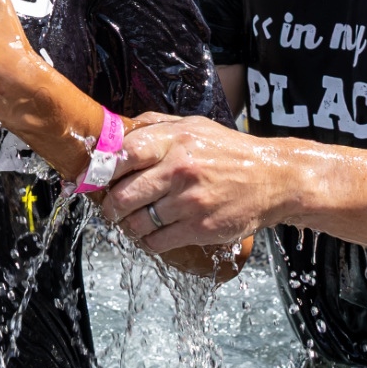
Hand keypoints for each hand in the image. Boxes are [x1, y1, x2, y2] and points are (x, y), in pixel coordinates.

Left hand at [96, 112, 294, 255]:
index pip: (123, 155)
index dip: (101, 169)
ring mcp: (190, 202)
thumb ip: (155, 126)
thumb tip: (114, 131)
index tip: (93, 178)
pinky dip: (147, 241)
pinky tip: (151, 233)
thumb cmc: (227, 151)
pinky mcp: (200, 229)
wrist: (273, 180)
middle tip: (111, 206)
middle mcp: (180, 170)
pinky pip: (156, 241)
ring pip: (136, 222)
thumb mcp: (193, 126)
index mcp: (175, 141)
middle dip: (110, 205)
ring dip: (127, 225)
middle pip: (123, 195)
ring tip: (130, 220)